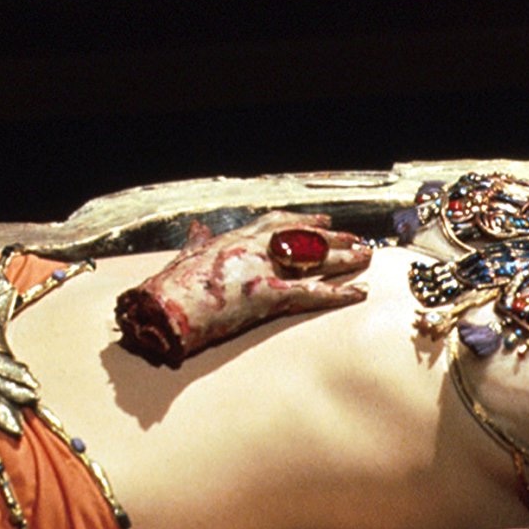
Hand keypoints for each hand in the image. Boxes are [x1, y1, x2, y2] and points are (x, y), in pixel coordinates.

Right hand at [115, 211, 370, 366]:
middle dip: (332, 238)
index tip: (323, 220)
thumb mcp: (183, 258)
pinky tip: (360, 292)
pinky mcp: (269, 295)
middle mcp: (254, 248)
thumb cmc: (166, 287)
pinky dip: (339, 293)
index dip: (302, 221)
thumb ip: (196, 243)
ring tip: (368, 256)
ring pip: (315, 260)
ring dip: (344, 258)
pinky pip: (313, 293)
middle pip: (303, 239)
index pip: (277, 224)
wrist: (161, 308)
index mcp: (234, 239)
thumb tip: (197, 230)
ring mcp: (264, 269)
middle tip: (356, 238)